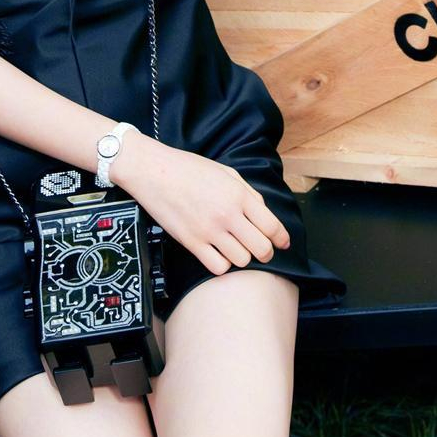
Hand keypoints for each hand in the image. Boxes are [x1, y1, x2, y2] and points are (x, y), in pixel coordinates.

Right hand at [111, 130, 291, 274]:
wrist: (154, 171)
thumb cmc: (189, 169)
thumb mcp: (226, 172)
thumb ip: (248, 193)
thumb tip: (265, 213)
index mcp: (239, 195)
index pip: (272, 226)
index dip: (282, 239)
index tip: (283, 243)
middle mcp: (228, 215)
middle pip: (261, 248)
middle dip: (266, 252)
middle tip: (262, 250)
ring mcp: (209, 230)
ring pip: (241, 260)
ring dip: (242, 257)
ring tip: (235, 248)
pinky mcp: (191, 242)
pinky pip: (218, 267)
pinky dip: (222, 264)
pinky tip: (218, 254)